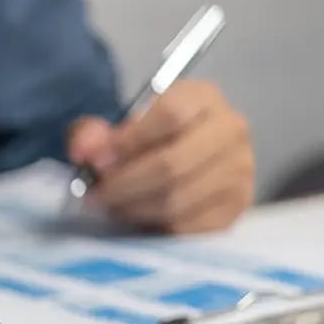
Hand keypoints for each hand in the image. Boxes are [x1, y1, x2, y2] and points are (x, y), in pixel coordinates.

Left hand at [69, 80, 254, 232]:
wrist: (177, 161)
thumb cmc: (143, 141)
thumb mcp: (113, 128)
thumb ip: (91, 134)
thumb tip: (84, 151)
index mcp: (202, 97)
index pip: (170, 114)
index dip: (128, 141)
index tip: (96, 161)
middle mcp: (230, 129)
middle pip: (172, 163)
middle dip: (123, 184)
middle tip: (94, 194)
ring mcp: (239, 170)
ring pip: (177, 199)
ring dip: (133, 208)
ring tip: (111, 205)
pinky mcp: (236, 208)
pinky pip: (186, 226)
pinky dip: (152, 225)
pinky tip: (136, 216)